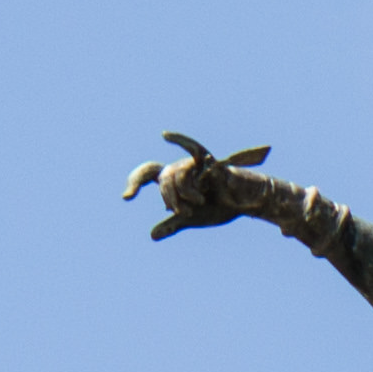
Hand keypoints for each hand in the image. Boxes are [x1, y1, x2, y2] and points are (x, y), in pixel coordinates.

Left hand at [121, 132, 273, 238]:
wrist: (245, 204)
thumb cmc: (220, 205)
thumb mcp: (192, 218)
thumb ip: (172, 224)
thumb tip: (152, 236)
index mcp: (174, 178)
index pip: (147, 173)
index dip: (135, 182)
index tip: (127, 197)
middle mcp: (182, 167)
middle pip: (162, 178)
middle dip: (169, 198)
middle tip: (184, 212)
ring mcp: (195, 164)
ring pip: (176, 175)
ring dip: (184, 195)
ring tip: (199, 203)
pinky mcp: (211, 163)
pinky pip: (194, 151)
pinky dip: (180, 142)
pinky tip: (166, 136)